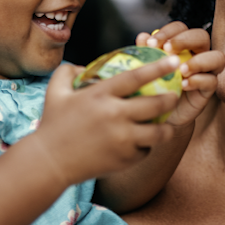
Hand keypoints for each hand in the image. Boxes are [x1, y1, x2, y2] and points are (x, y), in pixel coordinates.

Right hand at [27, 55, 181, 188]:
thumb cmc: (53, 125)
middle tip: (174, 96)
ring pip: (159, 132)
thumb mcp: (55, 92)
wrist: (50, 163)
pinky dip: (146, 146)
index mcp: (100, 95)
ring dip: (165, 127)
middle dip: (170, 98)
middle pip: (156, 104)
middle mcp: (115, 115)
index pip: (136, 77)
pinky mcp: (125, 158)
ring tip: (165, 125)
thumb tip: (84, 67)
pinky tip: (141, 143)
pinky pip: (145, 150)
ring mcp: (122, 139)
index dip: (158, 67)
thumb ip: (67, 72)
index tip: (174, 61)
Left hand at [136, 21, 224, 128]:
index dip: (168, 31)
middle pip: (202, 36)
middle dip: (184, 40)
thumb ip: (146, 53)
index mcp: (181, 45)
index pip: (180, 28)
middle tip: (166, 50)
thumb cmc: (153, 88)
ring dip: (199, 61)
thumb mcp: (147, 70)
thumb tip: (142, 36)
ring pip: (217, 57)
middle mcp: (197, 54)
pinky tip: (183, 86)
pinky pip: (212, 81)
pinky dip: (198, 81)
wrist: (159, 115)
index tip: (151, 43)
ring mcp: (206, 72)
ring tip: (181, 70)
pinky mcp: (208, 90)